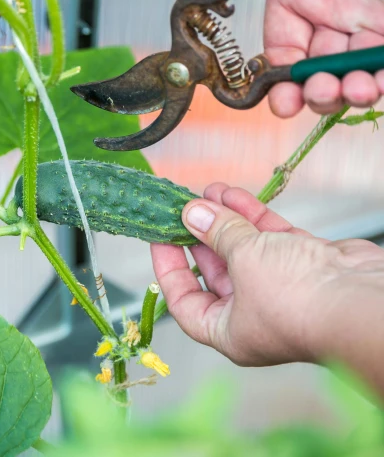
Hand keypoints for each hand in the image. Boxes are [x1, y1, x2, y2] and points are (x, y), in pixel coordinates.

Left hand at [151, 184, 383, 370]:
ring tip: (206, 191)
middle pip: (214, 271)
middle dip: (199, 234)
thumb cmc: (296, 298)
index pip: (185, 302)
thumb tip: (192, 213)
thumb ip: (216, 232)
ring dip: (224, 219)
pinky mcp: (305, 265)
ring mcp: (281, 288)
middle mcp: (253, 313)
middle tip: (183, 206)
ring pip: (243, 249)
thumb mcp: (243, 260)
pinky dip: (252, 216)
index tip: (159, 237)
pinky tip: (232, 194)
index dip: (168, 269)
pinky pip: (270, 238)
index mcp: (229, 331)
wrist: (362, 301)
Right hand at [206, 0, 383, 117]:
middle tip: (322, 94)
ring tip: (358, 89)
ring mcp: (371, 19)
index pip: (282, 49)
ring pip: (353, 74)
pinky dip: (383, 81)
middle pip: (316, 71)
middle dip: (316, 94)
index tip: (282, 98)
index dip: (279, 80)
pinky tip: (379, 82)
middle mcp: (332, 12)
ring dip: (350, 93)